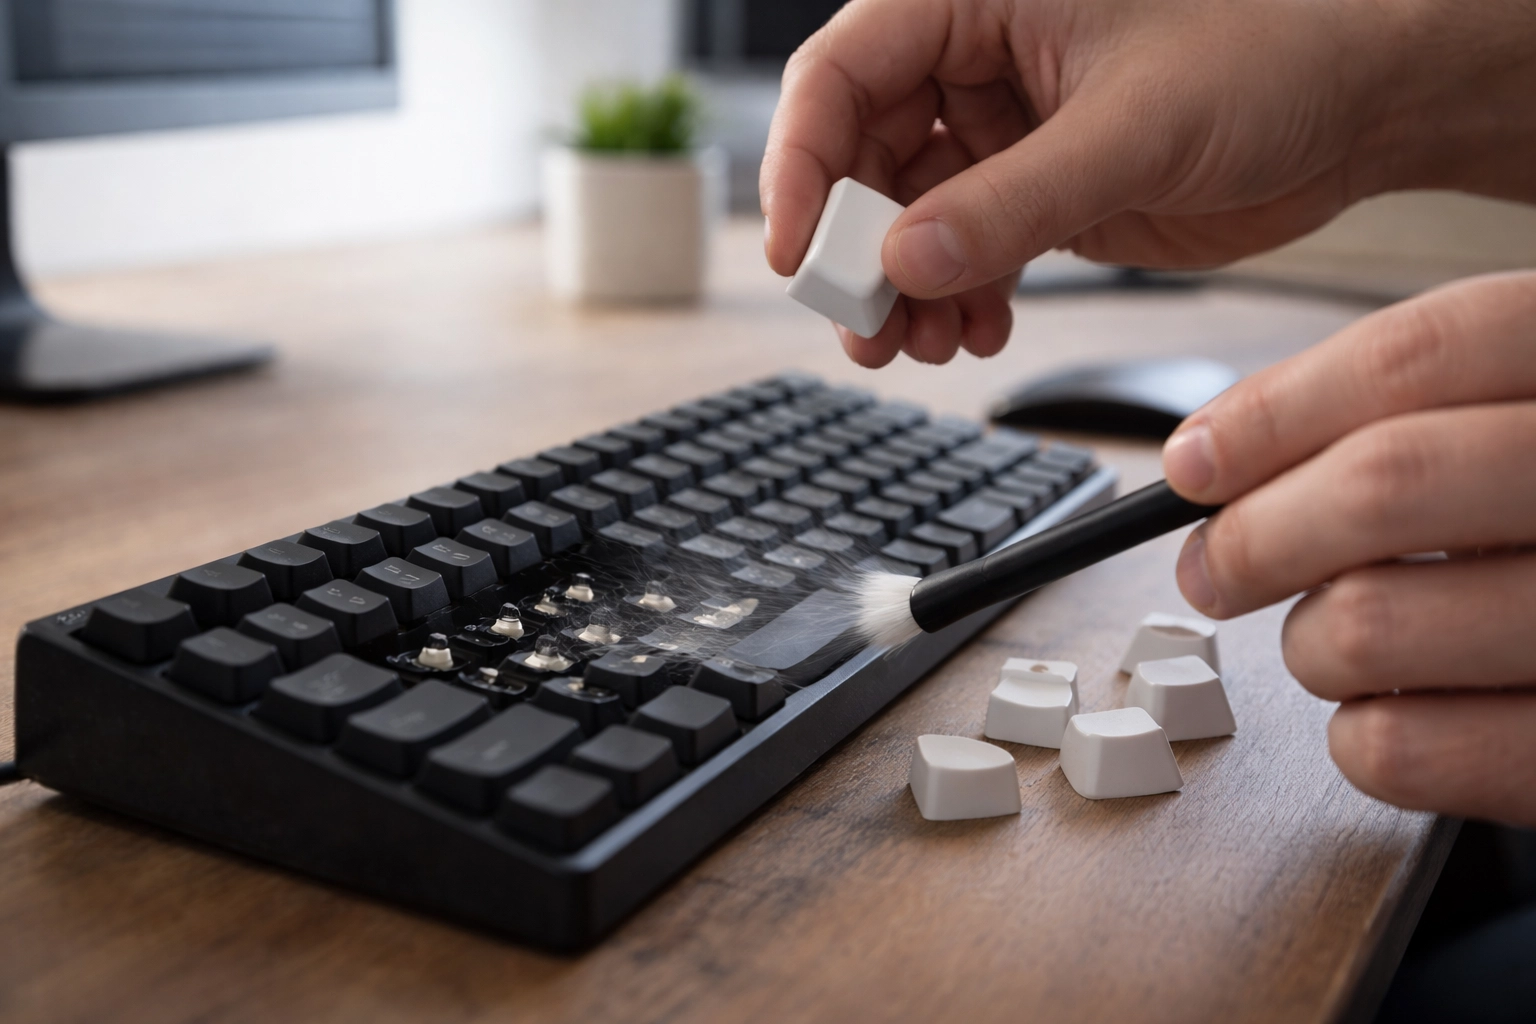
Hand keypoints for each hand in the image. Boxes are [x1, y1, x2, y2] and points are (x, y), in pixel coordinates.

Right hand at [761, 0, 1535, 367]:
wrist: (1365, 104)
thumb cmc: (1275, 52)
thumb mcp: (1132, 128)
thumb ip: (1011, 202)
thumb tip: (903, 261)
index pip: (842, 72)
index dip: (800, 163)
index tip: (794, 251)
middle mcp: (979, 59)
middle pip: (862, 155)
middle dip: (855, 249)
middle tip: (863, 325)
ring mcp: (1007, 129)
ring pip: (907, 214)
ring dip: (903, 288)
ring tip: (917, 343)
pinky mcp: (1040, 188)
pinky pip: (966, 248)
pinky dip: (960, 296)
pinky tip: (974, 328)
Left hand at [1162, 271, 1535, 826]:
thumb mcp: (1525, 423)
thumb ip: (1405, 412)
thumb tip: (1213, 455)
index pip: (1422, 354)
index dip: (1277, 411)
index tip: (1193, 463)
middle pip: (1383, 486)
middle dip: (1254, 536)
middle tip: (1214, 567)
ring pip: (1366, 627)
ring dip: (1310, 644)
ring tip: (1344, 638)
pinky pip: (1401, 752)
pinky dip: (1360, 737)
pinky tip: (1398, 708)